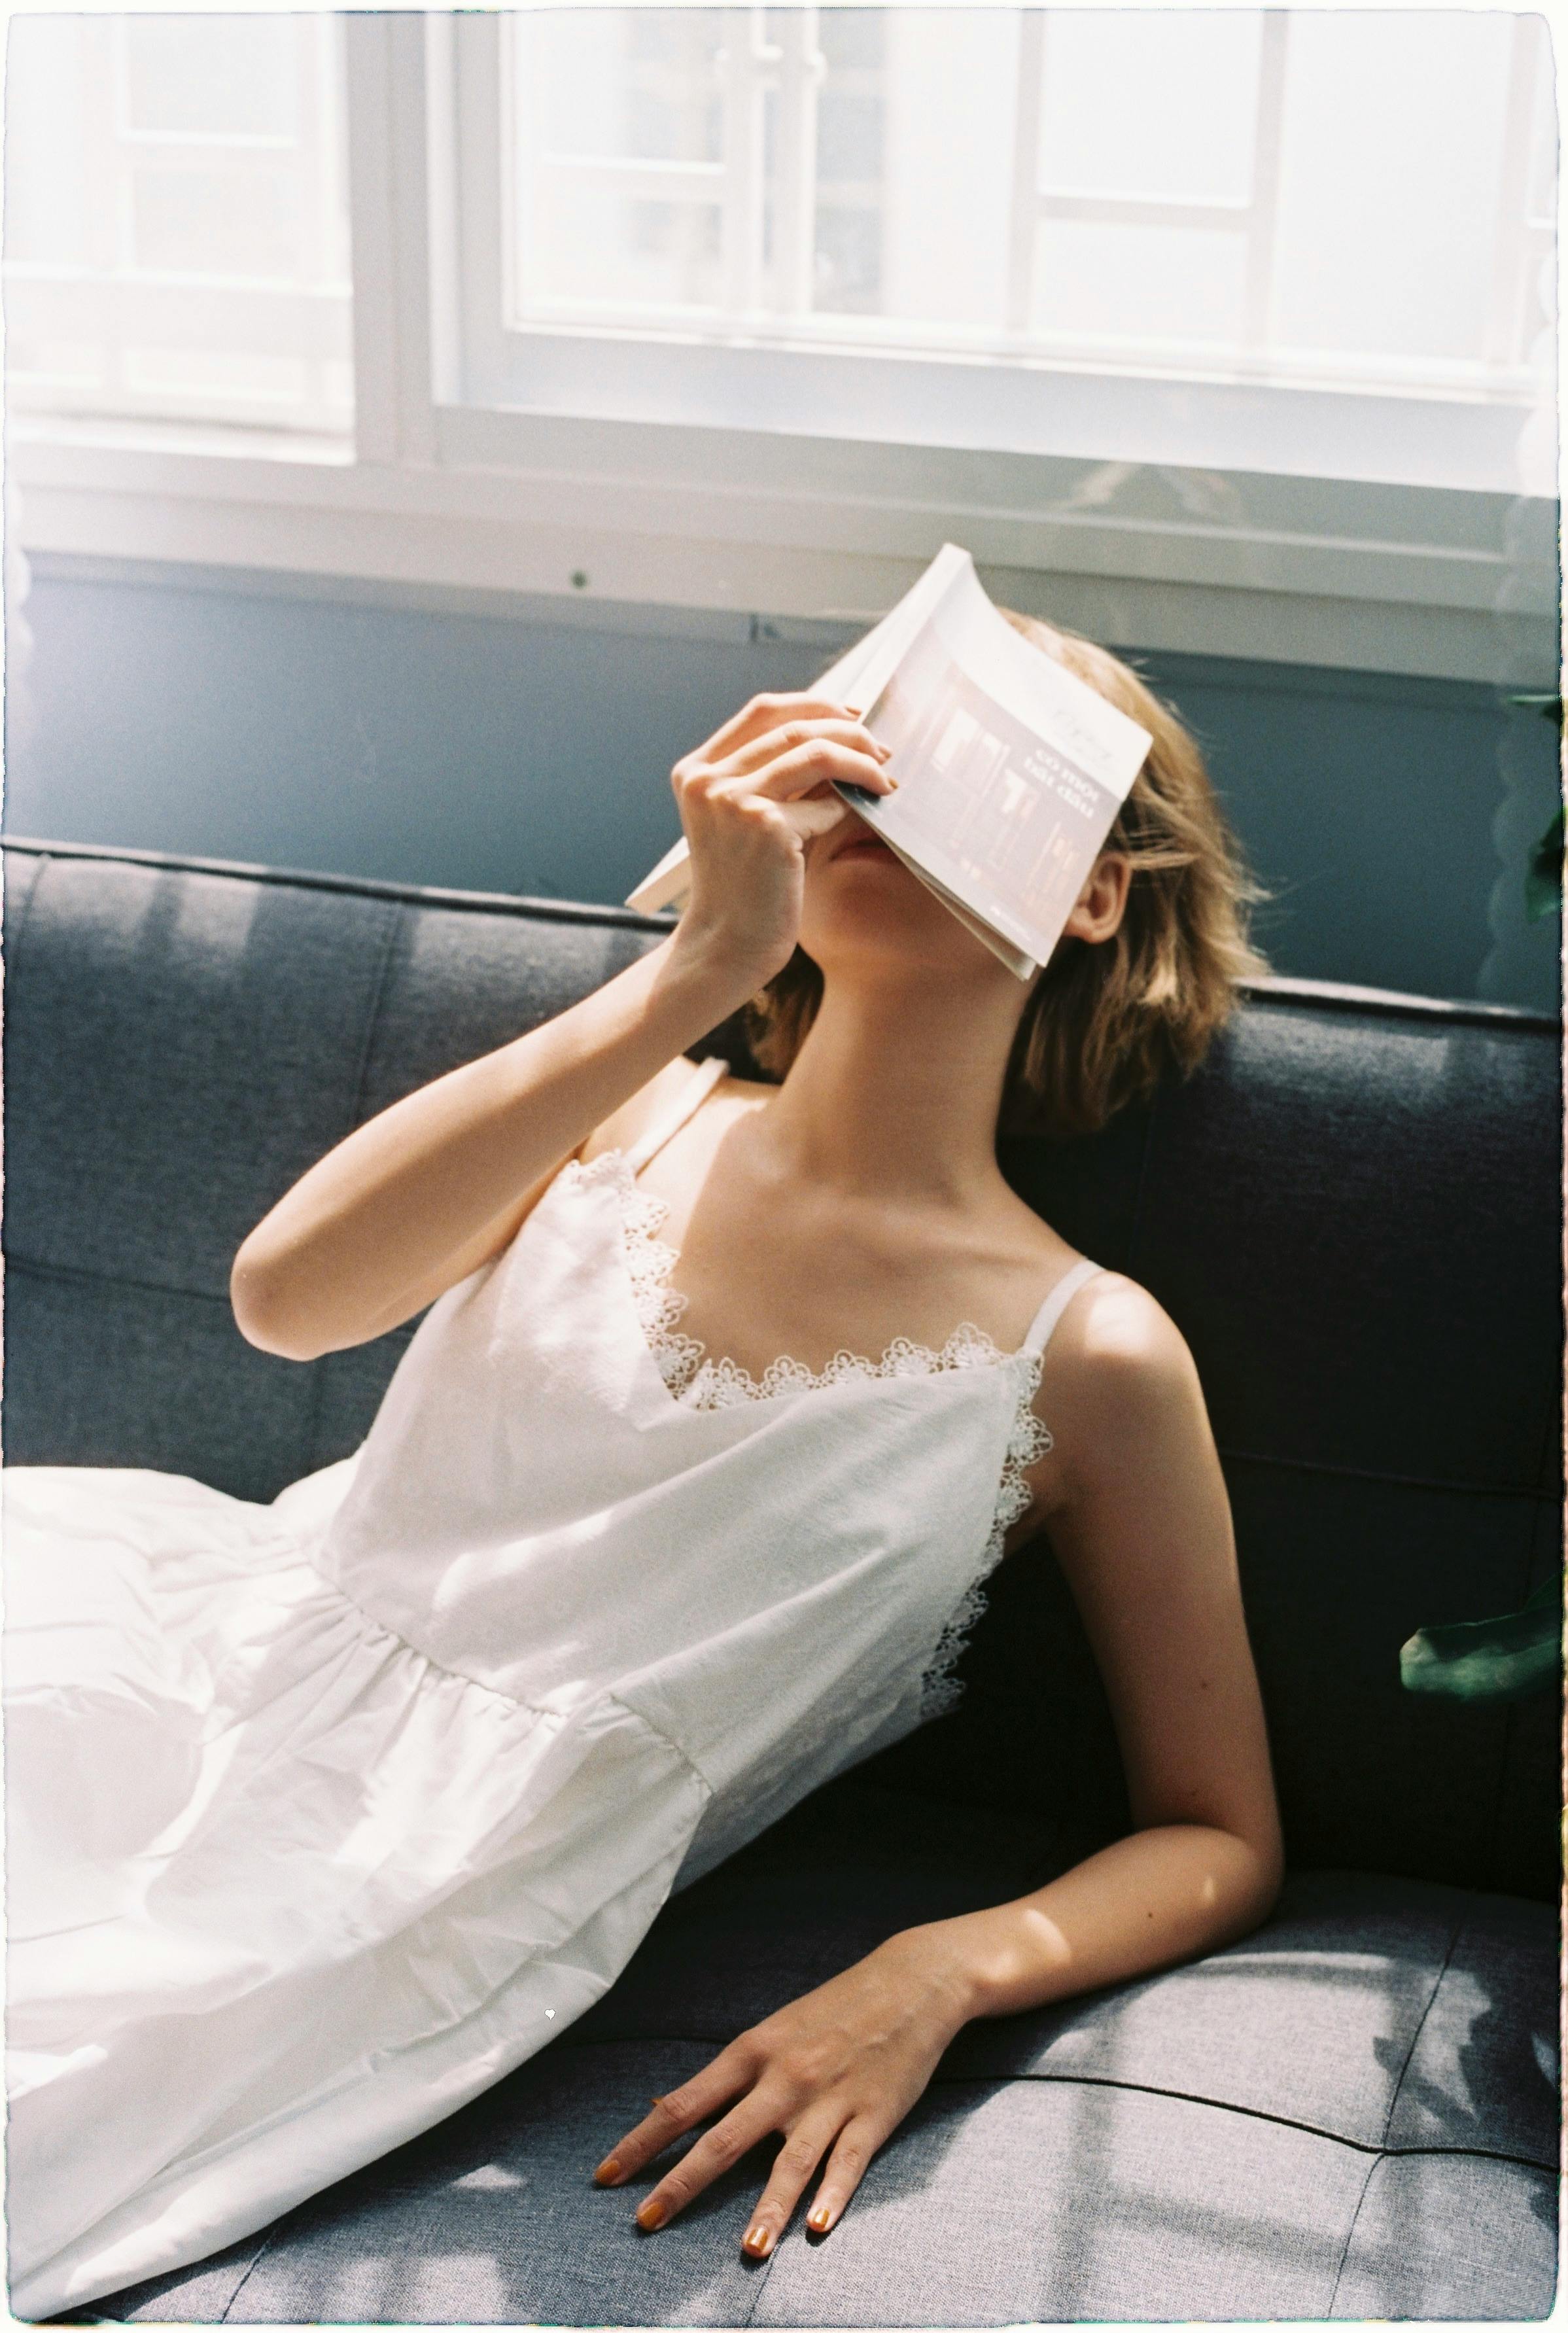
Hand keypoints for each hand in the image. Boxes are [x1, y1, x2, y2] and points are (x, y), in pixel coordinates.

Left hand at [592, 1927, 973, 2256]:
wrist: (909, 1983)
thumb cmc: (833, 2009)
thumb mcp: (774, 2030)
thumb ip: (728, 2076)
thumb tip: (666, 2105)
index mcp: (754, 2052)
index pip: (686, 2103)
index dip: (643, 2140)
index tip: (607, 2174)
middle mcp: (785, 2078)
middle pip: (724, 2139)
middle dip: (682, 2184)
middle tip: (646, 2222)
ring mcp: (830, 2099)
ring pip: (791, 2161)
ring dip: (768, 2208)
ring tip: (749, 2249)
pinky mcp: (873, 2115)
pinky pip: (849, 2162)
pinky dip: (832, 2195)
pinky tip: (817, 2227)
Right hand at [668, 692, 895, 999]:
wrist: (726, 945)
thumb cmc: (743, 887)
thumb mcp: (744, 820)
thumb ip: (773, 777)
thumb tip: (840, 735)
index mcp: (696, 770)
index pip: (763, 711)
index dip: (815, 703)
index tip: (852, 716)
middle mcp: (708, 779)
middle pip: (794, 726)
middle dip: (848, 732)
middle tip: (881, 749)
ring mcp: (733, 800)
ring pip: (816, 752)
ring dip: (862, 761)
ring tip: (885, 778)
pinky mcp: (765, 827)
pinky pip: (827, 803)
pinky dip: (850, 808)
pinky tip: (864, 817)